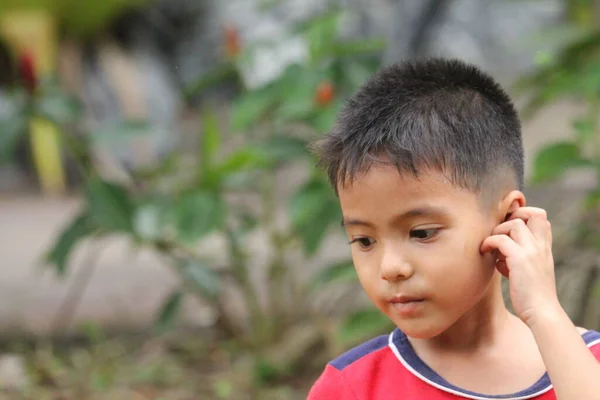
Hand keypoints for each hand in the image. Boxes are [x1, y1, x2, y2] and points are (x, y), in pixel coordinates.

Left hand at [480, 207, 560, 325]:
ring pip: (514, 223)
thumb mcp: (529, 272)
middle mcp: (541, 247)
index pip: (541, 218)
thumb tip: (500, 255)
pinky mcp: (520, 260)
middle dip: (512, 217)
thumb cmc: (531, 296)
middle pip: (532, 214)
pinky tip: (484, 252)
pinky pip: (501, 240)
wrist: (541, 313)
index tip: (508, 229)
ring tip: (490, 245)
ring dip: (498, 230)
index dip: (524, 216)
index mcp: (545, 248)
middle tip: (498, 232)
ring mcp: (532, 252)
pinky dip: (489, 242)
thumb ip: (519, 259)